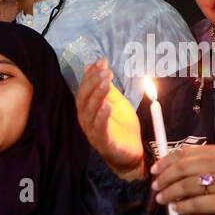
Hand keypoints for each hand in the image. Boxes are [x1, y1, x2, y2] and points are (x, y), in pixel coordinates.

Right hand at [75, 58, 143, 179]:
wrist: (131, 152)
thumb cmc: (121, 126)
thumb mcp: (115, 101)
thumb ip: (105, 85)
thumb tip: (96, 63)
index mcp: (88, 108)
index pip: (84, 88)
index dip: (91, 75)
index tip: (102, 62)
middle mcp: (86, 119)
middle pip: (83, 99)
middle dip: (93, 83)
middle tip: (106, 72)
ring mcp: (93, 132)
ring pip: (90, 113)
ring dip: (97, 96)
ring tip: (106, 84)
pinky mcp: (103, 143)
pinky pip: (99, 129)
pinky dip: (102, 117)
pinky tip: (107, 106)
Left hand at [152, 144, 214, 214]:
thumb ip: (198, 162)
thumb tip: (169, 166)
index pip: (184, 153)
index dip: (166, 161)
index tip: (154, 169)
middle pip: (183, 169)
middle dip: (165, 178)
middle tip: (155, 187)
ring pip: (187, 186)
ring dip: (170, 193)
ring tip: (162, 199)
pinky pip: (197, 203)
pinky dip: (183, 206)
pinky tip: (177, 209)